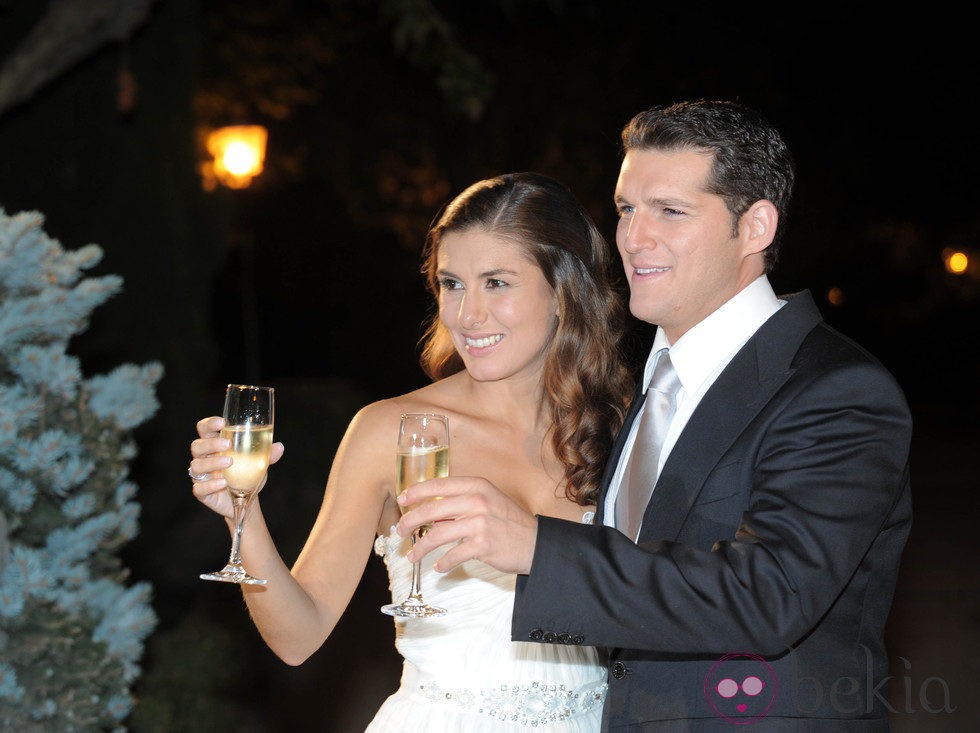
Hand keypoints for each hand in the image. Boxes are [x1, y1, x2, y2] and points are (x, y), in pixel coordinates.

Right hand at [189, 416, 283, 518]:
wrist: (246, 500)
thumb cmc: (247, 474)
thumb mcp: (258, 462)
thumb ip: (267, 454)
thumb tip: (279, 447)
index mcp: (215, 446)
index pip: (204, 429)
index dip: (209, 423)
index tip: (222, 422)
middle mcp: (204, 458)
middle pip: (197, 446)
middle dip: (211, 443)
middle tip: (227, 444)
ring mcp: (201, 476)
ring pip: (196, 466)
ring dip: (212, 463)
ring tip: (230, 463)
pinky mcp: (202, 492)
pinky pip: (199, 488)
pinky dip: (211, 485)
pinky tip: (224, 483)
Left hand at [396, 476, 537, 574]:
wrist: (535, 543)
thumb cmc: (508, 522)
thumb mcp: (487, 501)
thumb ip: (461, 503)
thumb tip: (430, 514)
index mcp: (476, 486)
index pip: (439, 485)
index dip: (417, 491)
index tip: (402, 499)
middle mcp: (476, 501)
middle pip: (432, 510)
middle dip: (410, 521)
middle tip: (400, 531)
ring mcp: (479, 523)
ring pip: (437, 535)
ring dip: (420, 548)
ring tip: (412, 556)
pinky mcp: (482, 545)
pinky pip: (452, 555)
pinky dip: (442, 563)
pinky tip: (438, 567)